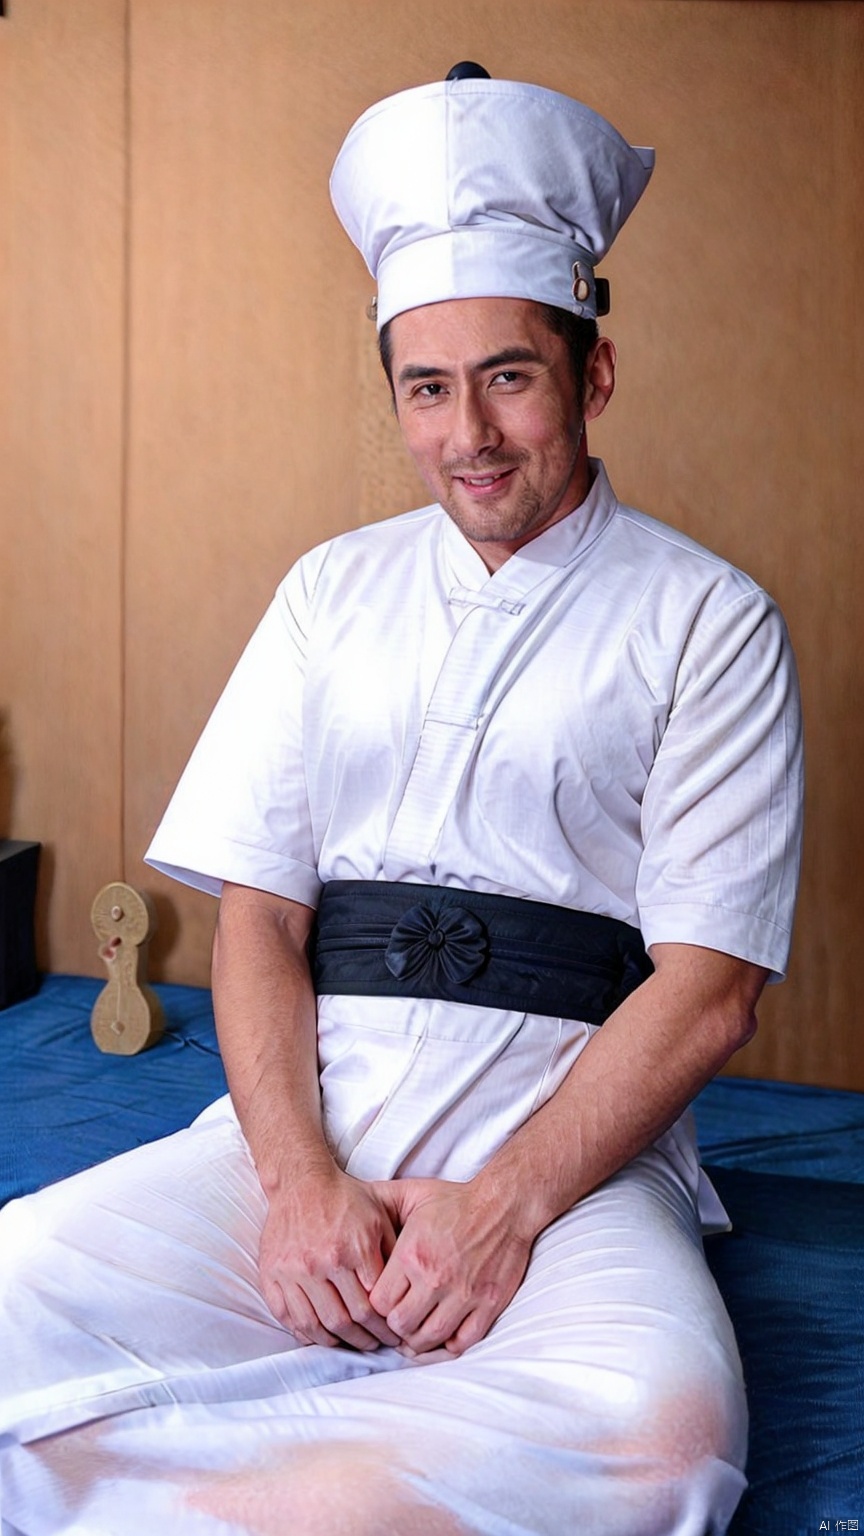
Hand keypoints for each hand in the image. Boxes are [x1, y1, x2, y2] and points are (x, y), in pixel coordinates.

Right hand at [259, 1165, 402, 1351]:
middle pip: (347, 1321)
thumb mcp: (378, 1218)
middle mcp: (321, 1264)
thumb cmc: (345, 1199)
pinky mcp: (272, 1274)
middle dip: (366, 1339)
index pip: (373, 1306)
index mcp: (352, 1250)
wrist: (301, 1181)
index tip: (393, 1335)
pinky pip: (288, 1317)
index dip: (386, 1327)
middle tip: (376, 1344)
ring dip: (337, 1342)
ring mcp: (293, 1271)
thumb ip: (392, 1254)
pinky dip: (305, 1332)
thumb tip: (406, 1291)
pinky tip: (321, 1335)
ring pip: (317, 1325)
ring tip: (351, 1343)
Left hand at [369, 1176, 532, 1357]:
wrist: (504, 1205)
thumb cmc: (456, 1201)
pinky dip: (449, 1345)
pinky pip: (462, 1342)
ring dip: (419, 1340)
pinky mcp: (488, 1304)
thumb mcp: (414, 1195)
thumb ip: (383, 1207)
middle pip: (400, 1325)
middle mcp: (435, 1278)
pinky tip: (443, 1335)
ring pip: (429, 1339)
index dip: (376, 1307)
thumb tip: (358, 1216)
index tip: (382, 1303)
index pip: (378, 1303)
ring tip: (417, 1330)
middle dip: (395, 1326)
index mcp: (412, 1254)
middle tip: (398, 1319)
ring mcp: (464, 1294)